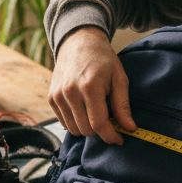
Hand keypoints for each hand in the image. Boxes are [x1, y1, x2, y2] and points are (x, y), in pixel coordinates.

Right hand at [48, 26, 136, 144]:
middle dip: (100, 132)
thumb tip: (130, 128)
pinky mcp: (51, 98)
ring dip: (87, 128)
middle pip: (86, 130)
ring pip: (74, 129)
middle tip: (110, 123)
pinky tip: (84, 110)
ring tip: (97, 115)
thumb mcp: (119, 78)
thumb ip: (123, 105)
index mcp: (89, 87)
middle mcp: (70, 92)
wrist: (78, 43)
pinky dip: (76, 122)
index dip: (111, 136)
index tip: (120, 139)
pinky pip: (64, 123)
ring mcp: (58, 96)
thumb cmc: (102, 60)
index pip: (99, 124)